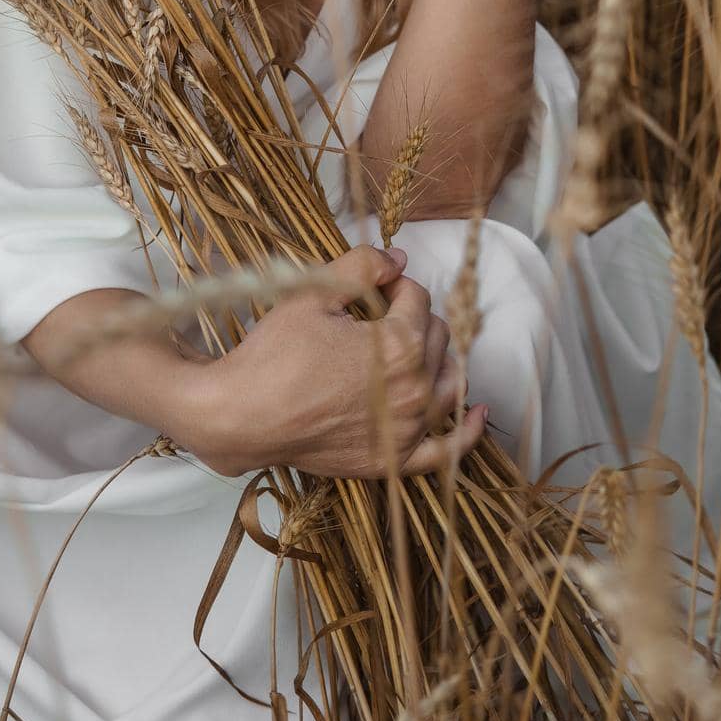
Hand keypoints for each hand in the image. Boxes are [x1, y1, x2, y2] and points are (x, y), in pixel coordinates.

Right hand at [196, 244, 487, 478]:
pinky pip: (447, 451)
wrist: (242, 415)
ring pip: (449, 383)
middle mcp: (415, 389)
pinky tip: (478, 414)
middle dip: (414, 317)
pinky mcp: (393, 460)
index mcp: (401, 345)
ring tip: (417, 347)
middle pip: (438, 337)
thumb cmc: (275, 354)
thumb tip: (399, 260)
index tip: (368, 289)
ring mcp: (407, 430)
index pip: (416, 297)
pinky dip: (467, 433)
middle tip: (376, 316)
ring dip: (440, 359)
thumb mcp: (314, 293)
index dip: (391, 285)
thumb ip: (362, 267)